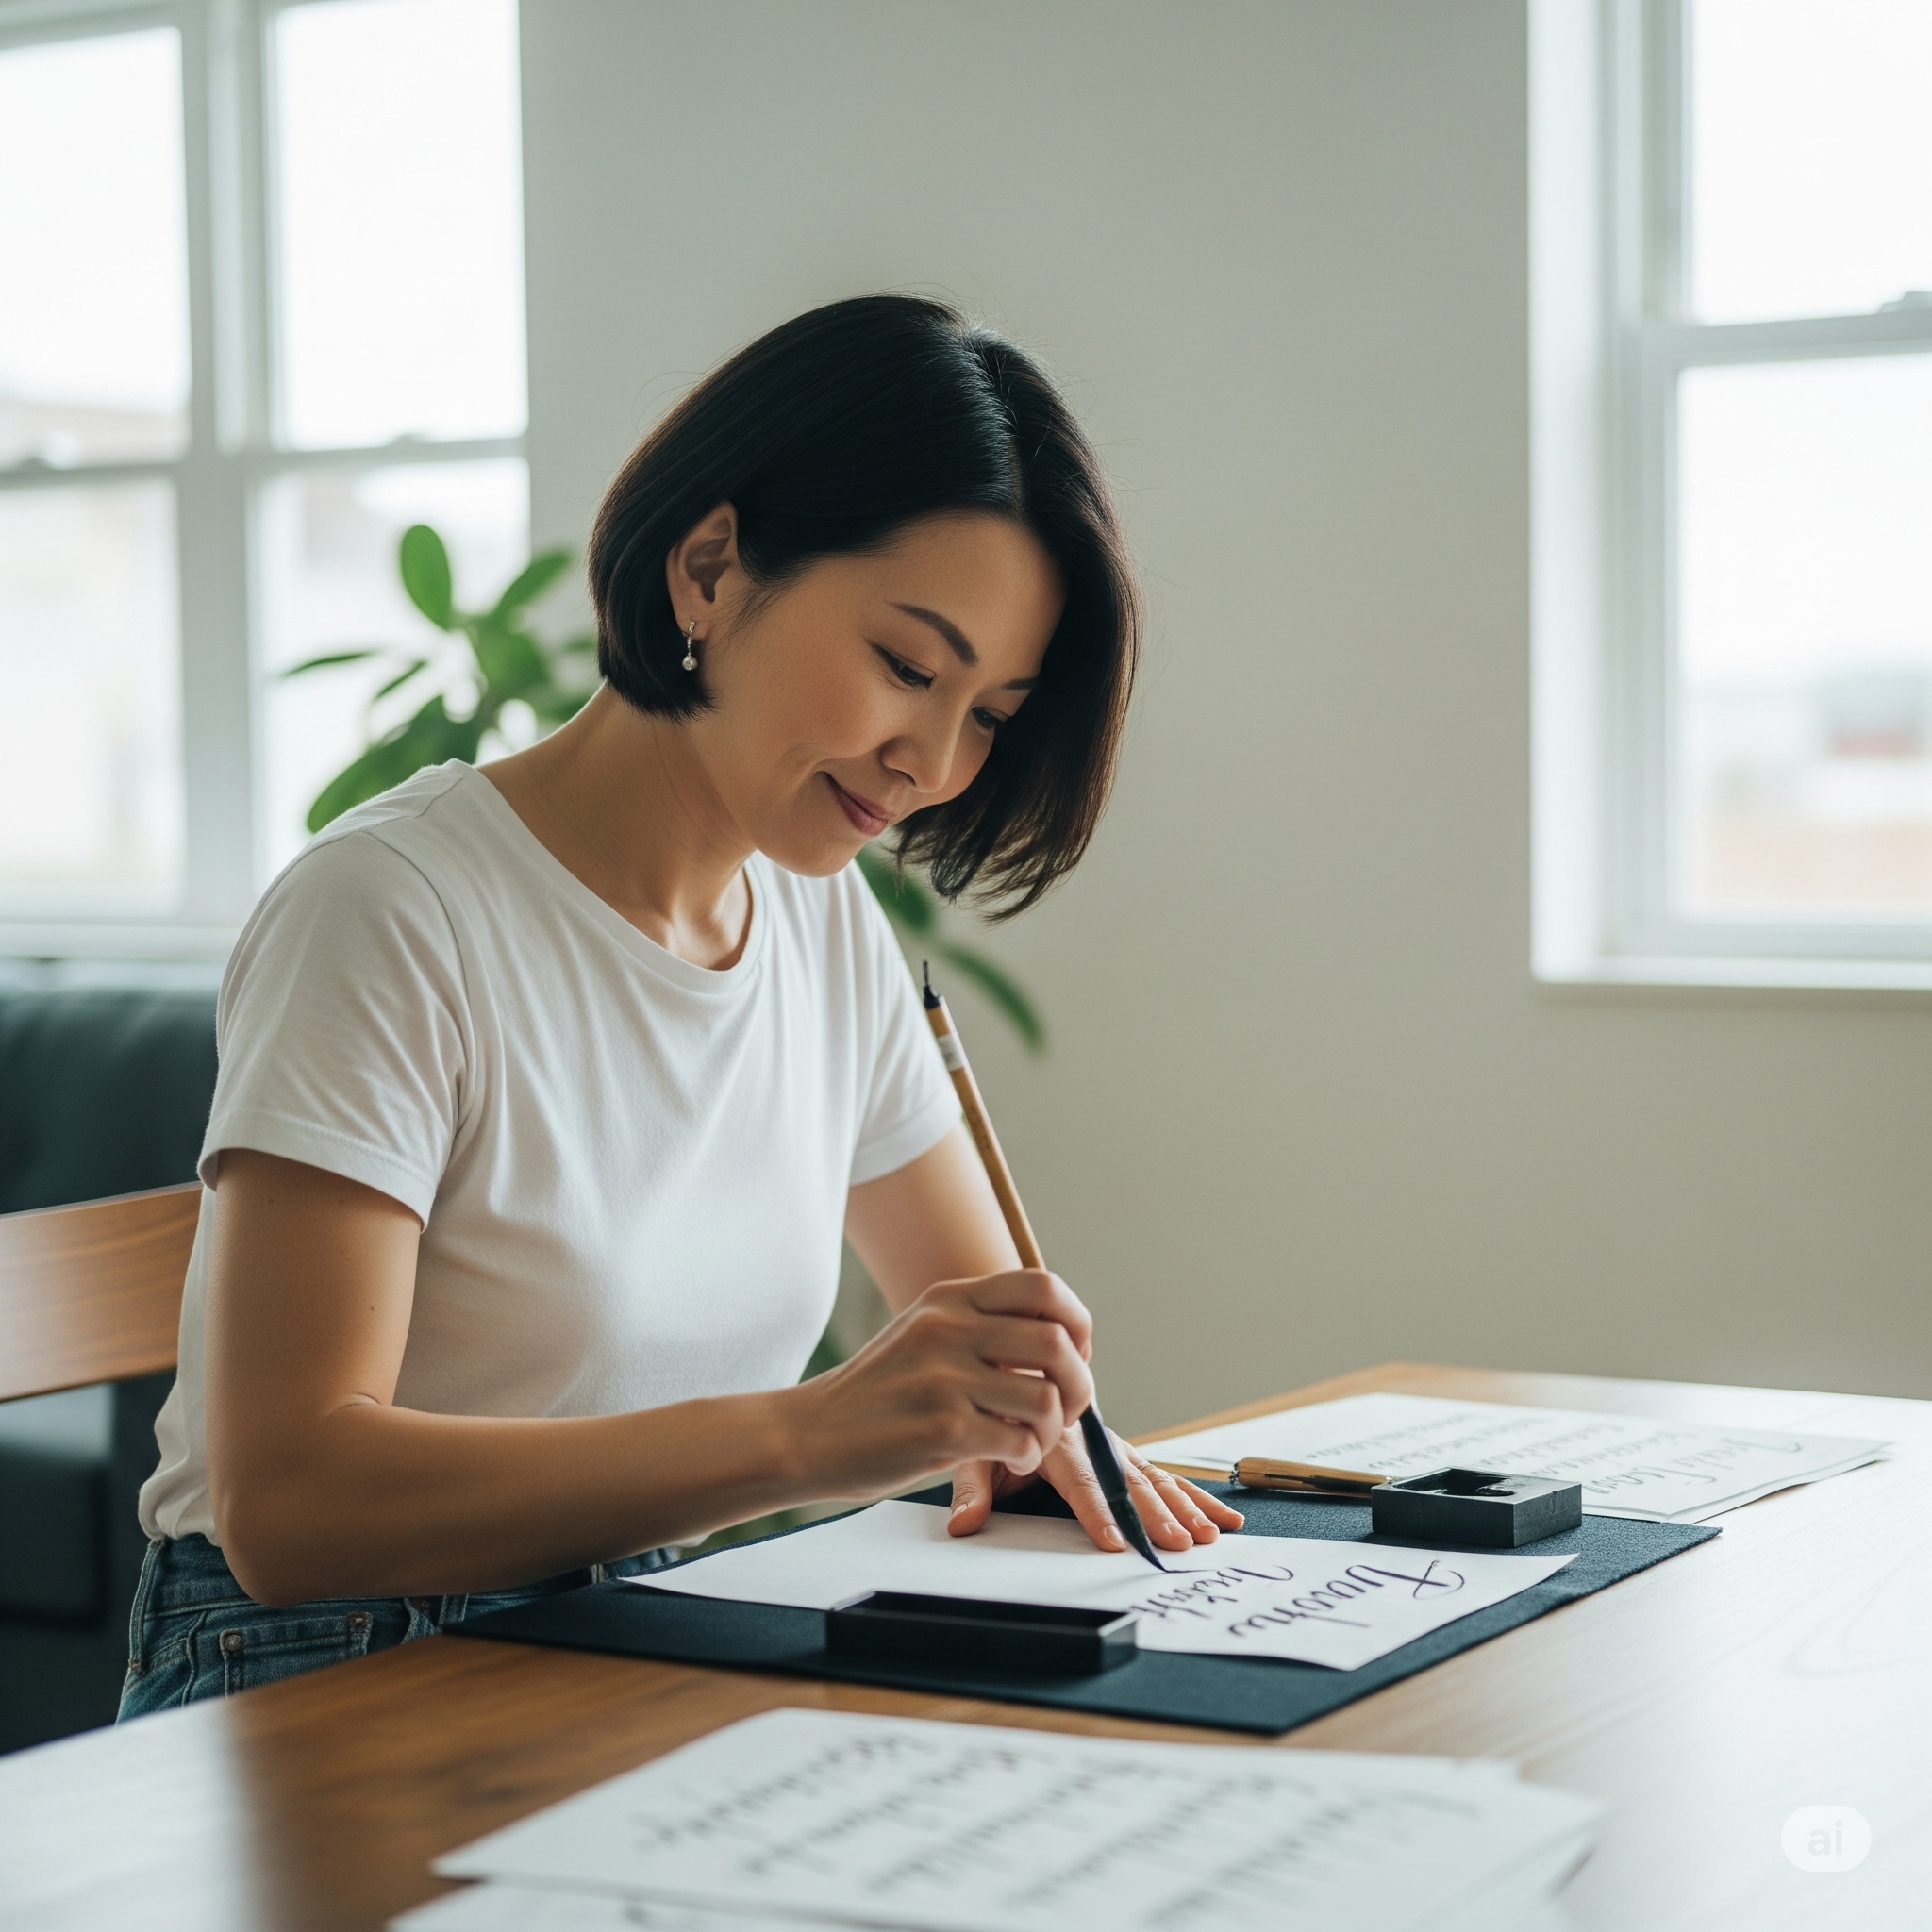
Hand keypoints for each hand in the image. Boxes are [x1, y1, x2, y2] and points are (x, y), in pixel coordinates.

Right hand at [793, 1269, 1094, 1499]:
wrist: (808, 1434)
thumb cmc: (875, 1394)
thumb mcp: (923, 1333)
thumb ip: (978, 1324)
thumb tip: (1056, 1337)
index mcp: (949, 1299)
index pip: (1042, 1286)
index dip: (1076, 1322)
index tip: (1073, 1354)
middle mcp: (949, 1329)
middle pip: (1057, 1342)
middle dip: (1078, 1384)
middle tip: (1064, 1409)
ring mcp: (945, 1378)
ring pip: (1047, 1397)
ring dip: (1055, 1428)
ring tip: (1032, 1440)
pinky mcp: (942, 1430)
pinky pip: (1021, 1442)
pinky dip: (1026, 1457)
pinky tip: (1006, 1459)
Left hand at [948, 1428, 1245, 1552]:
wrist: (1014, 1364)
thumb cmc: (993, 1412)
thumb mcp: (975, 1448)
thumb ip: (972, 1486)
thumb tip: (964, 1525)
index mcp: (1057, 1442)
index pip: (1080, 1482)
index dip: (1097, 1512)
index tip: (1114, 1540)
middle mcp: (1093, 1443)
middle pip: (1129, 1483)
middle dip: (1156, 1515)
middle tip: (1181, 1543)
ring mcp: (1115, 1448)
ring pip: (1156, 1479)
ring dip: (1185, 1507)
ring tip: (1210, 1536)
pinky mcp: (1126, 1455)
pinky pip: (1165, 1476)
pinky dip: (1197, 1496)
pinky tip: (1225, 1519)